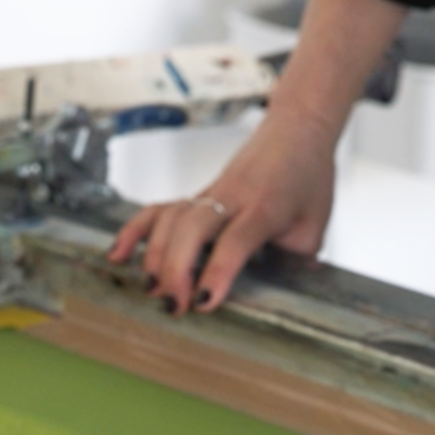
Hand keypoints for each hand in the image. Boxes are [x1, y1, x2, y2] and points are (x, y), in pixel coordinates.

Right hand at [106, 112, 338, 313]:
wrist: (297, 128)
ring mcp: (210, 193)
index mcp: (266, 206)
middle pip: (192, 228)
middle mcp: (232, 196)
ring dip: (155, 255)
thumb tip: (284, 299)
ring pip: (171, 218)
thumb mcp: (316, 225)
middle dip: (176, 269)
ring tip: (151, 290)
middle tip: (173, 305)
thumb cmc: (307, 176)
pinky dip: (135, 230)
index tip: (204, 301)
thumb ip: (297, 262)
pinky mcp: (197, 193)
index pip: (236, 240)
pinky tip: (118, 255)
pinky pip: (160, 209)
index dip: (217, 271)